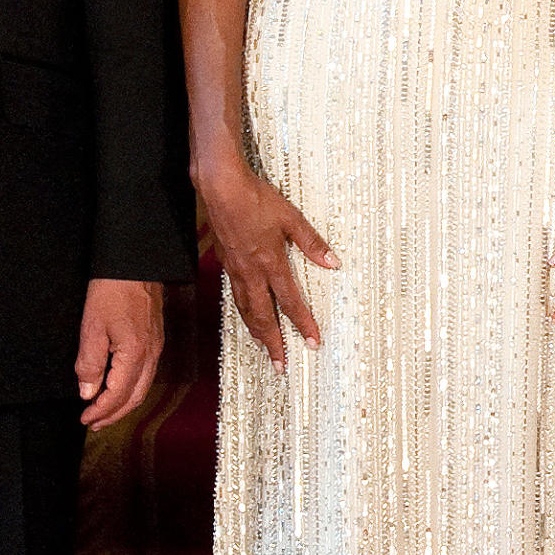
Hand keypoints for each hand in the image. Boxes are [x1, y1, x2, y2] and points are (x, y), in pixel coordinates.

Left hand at [76, 278, 164, 429]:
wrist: (135, 263)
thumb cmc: (114, 289)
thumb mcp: (92, 327)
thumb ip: (90, 364)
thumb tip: (88, 392)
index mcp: (135, 354)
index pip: (117, 395)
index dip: (100, 411)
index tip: (85, 419)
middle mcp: (151, 354)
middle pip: (135, 397)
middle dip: (114, 414)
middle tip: (94, 423)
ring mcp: (156, 347)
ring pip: (143, 387)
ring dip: (124, 403)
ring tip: (106, 411)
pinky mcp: (155, 339)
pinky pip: (147, 374)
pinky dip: (133, 388)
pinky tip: (121, 387)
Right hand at [202, 158, 338, 372]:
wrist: (221, 188)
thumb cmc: (256, 199)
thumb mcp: (291, 218)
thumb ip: (311, 242)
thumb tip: (332, 262)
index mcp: (271, 262)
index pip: (290, 301)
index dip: (302, 324)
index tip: (312, 343)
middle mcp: (252, 272)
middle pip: (263, 316)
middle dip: (273, 343)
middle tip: (280, 365)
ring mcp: (236, 269)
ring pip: (246, 309)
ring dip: (256, 331)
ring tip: (263, 347)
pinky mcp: (226, 262)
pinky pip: (234, 295)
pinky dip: (242, 311)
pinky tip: (245, 313)